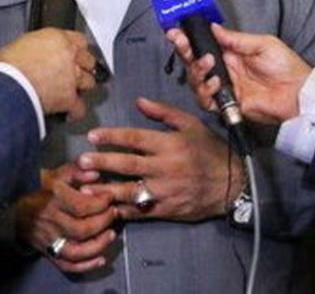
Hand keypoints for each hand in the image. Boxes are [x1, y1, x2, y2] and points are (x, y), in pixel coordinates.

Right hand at [0, 28, 96, 119]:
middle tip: (76, 70)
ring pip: (89, 82)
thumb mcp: (19, 45)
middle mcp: (69, 56)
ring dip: (82, 87)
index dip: (77, 49)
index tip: (75, 53)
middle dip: (83, 66)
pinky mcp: (69, 99)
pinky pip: (80, 107)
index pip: (80, 40)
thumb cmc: (8, 66)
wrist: (7, 86)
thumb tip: (31, 53)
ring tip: (74, 90)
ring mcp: (72, 78)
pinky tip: (71, 112)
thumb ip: (34, 47)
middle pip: (88, 60)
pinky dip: (76, 111)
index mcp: (57, 38)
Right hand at [16, 163, 116, 273]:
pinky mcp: (47, 252)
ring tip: (110, 235)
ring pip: (75, 251)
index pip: (81, 206)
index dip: (100, 203)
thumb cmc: (37, 189)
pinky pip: (66, 265)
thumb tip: (96, 173)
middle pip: (81, 229)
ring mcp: (48, 239)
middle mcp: (50, 221)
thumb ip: (76, 171)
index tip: (109, 198)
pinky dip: (85, 265)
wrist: (13, 207)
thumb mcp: (55, 173)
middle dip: (103, 222)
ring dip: (98, 246)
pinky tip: (100, 259)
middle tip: (113, 213)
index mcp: (52, 199)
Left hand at [77, 98, 242, 221]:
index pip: (135, 139)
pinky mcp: (167, 210)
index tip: (92, 136)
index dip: (111, 137)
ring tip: (85, 188)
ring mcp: (165, 191)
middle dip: (102, 163)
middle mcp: (165, 168)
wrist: (233, 184)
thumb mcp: (191, 124)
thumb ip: (164, 112)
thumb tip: (138, 101)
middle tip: (81, 161)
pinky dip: (123, 211)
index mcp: (169, 144)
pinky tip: (106, 208)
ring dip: (106, 190)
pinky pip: (141, 212)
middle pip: (128, 164)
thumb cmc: (210, 150)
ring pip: (130, 191)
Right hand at [167, 24, 310, 124]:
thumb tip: (213, 27)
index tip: (176, 31)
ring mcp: (225, 88)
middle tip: (180, 42)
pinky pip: (206, 100)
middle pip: (194, 62)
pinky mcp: (228, 104)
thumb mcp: (262, 44)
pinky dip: (206, 91)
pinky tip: (214, 83)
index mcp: (231, 54)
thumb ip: (235, 39)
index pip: (204, 45)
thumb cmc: (286, 66)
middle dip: (184, 51)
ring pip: (196, 81)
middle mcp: (224, 70)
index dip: (189, 39)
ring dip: (196, 71)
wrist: (299, 93)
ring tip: (208, 63)